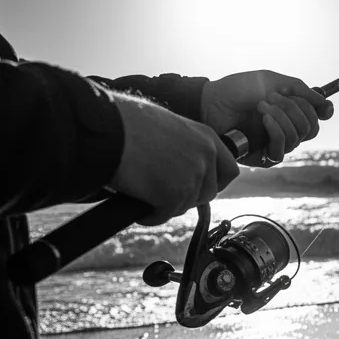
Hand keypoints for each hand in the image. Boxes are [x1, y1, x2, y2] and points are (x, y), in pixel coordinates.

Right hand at [108, 94, 239, 225]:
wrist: (108, 130)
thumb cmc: (128, 124)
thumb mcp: (169, 128)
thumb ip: (185, 148)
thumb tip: (181, 168)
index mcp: (207, 137)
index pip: (230, 170)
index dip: (215, 183)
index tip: (199, 188)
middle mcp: (205, 156)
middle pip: (208, 193)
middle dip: (187, 197)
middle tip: (161, 191)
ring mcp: (192, 176)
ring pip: (185, 206)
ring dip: (165, 205)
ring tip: (142, 191)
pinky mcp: (174, 194)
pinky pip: (164, 215)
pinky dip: (149, 214)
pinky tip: (135, 199)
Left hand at [200, 70, 333, 166]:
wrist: (213, 100)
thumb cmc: (240, 89)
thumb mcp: (274, 81)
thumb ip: (302, 91)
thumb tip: (327, 105)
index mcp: (288, 112)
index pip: (315, 119)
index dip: (321, 112)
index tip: (323, 107)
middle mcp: (283, 130)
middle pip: (311, 129)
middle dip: (296, 109)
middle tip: (273, 97)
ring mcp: (272, 144)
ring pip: (297, 139)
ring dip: (283, 117)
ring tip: (262, 105)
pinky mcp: (261, 158)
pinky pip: (281, 150)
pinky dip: (277, 131)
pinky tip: (264, 119)